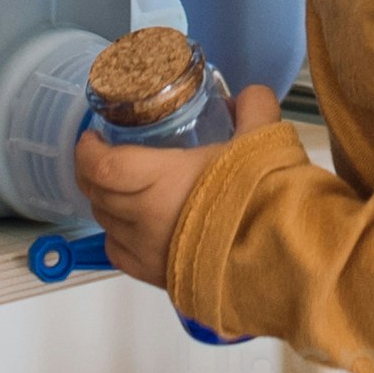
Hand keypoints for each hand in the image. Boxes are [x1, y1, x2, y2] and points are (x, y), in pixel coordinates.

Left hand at [75, 87, 286, 292]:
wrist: (285, 258)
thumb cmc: (267, 202)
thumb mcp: (263, 141)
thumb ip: (254, 108)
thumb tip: (249, 96)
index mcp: (162, 179)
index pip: (102, 166)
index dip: (88, 150)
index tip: (92, 137)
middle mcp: (146, 218)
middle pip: (99, 194)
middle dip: (94, 173)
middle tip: (103, 156)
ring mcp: (149, 251)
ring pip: (106, 224)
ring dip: (106, 204)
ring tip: (120, 190)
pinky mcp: (158, 276)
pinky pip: (119, 255)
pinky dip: (116, 237)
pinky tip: (131, 228)